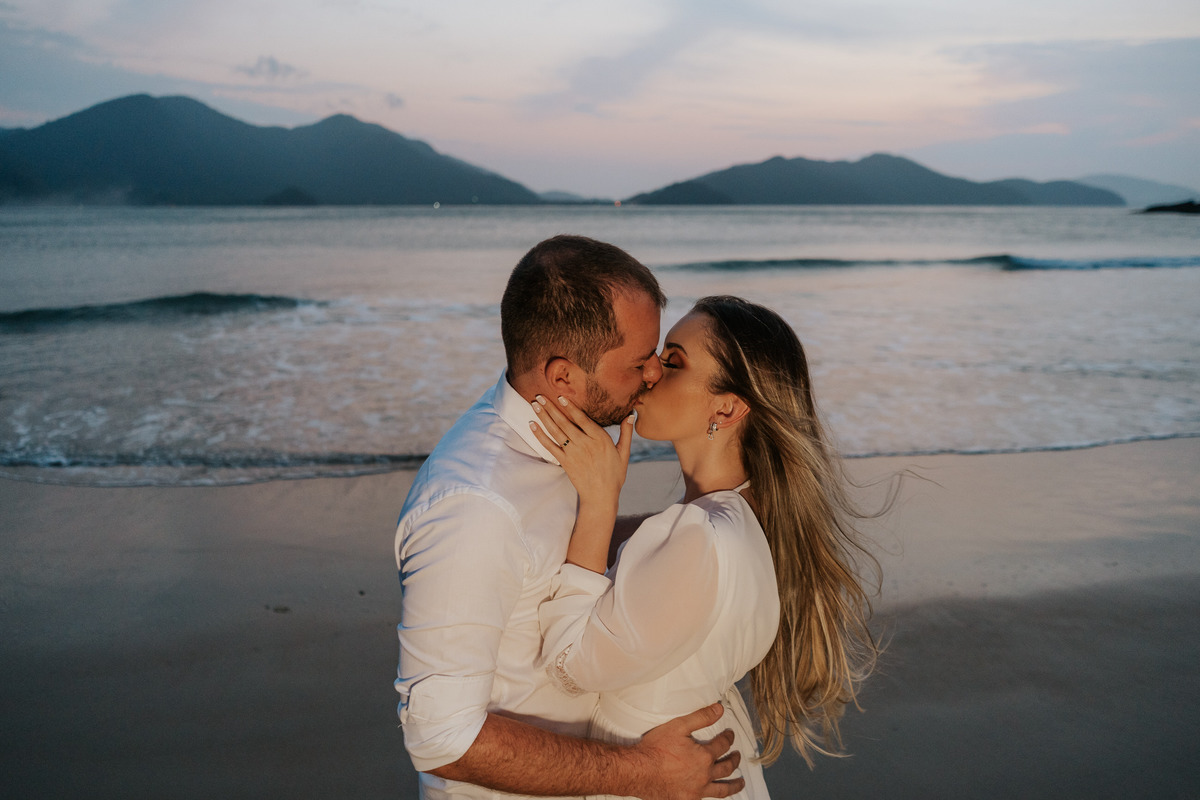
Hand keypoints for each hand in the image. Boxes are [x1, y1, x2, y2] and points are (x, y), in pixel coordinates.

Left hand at [529, 395, 632, 507]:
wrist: (601, 496)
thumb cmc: (614, 474)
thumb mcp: (624, 453)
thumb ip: (626, 433)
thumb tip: (630, 415)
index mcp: (600, 439)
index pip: (583, 419)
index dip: (571, 407)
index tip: (561, 396)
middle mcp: (585, 444)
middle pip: (565, 422)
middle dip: (551, 408)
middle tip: (539, 396)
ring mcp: (573, 453)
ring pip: (555, 431)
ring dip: (544, 417)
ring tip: (535, 404)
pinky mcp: (564, 462)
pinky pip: (549, 446)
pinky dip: (540, 435)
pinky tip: (532, 425)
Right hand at [629, 703, 744, 799]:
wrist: (638, 770)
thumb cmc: (655, 749)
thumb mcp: (679, 726)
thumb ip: (701, 717)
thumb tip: (719, 709)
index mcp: (704, 757)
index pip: (723, 745)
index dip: (728, 738)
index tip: (730, 735)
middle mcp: (704, 776)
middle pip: (727, 767)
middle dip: (734, 760)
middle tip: (737, 755)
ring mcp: (697, 790)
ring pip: (722, 789)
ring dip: (734, 785)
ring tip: (740, 782)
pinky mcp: (687, 799)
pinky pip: (706, 799)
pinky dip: (714, 795)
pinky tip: (713, 793)